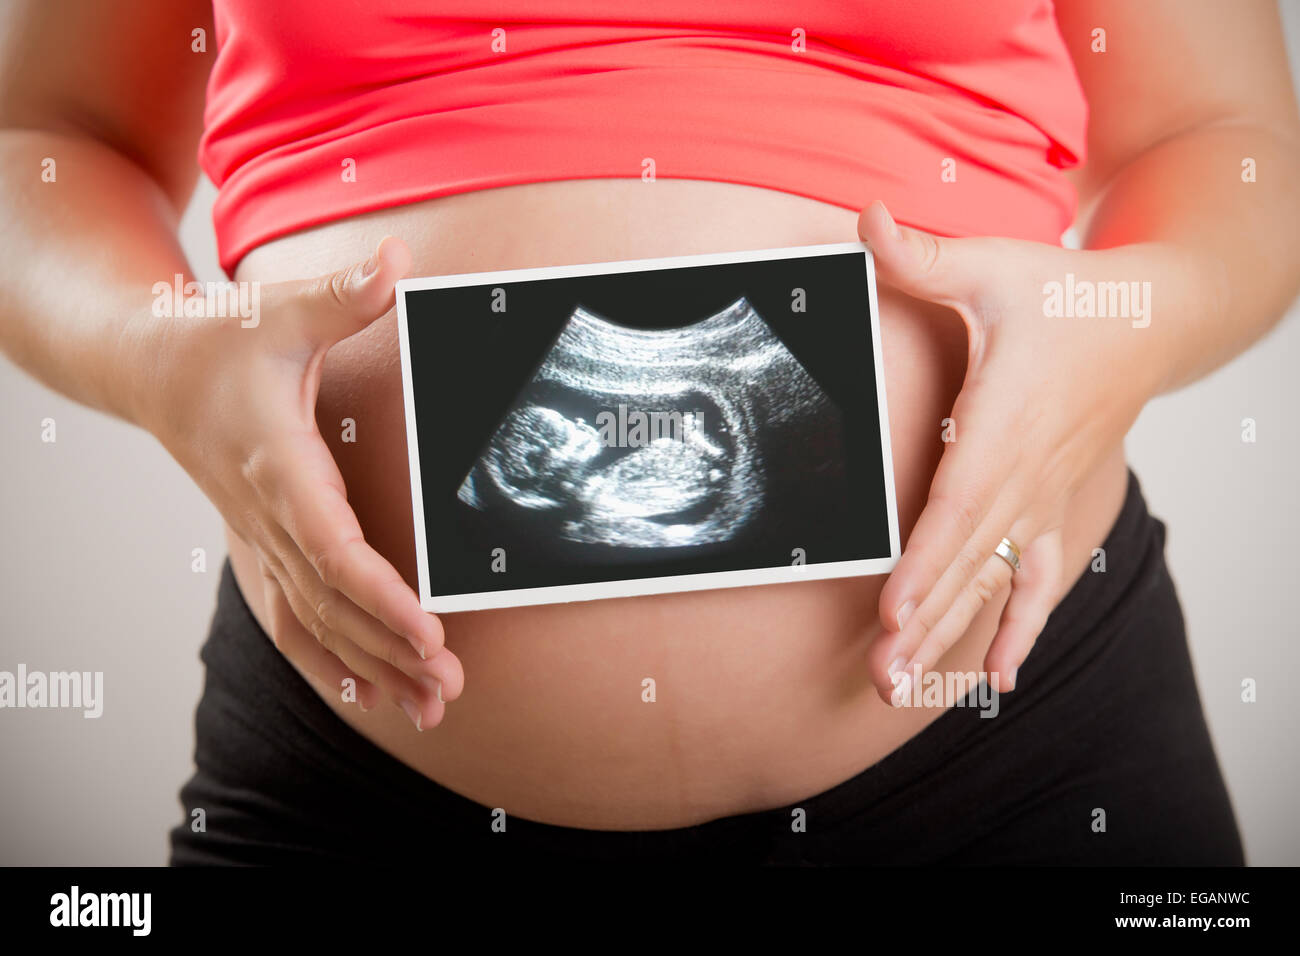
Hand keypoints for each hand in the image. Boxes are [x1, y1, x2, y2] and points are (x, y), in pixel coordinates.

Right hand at [140, 236, 461, 729]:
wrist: (149, 369)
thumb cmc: (218, 341)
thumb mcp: (279, 310)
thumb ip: (341, 296)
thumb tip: (395, 262)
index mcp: (277, 466)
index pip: (334, 549)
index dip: (382, 595)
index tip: (430, 630)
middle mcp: (268, 515)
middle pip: (333, 603)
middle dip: (391, 650)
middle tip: (450, 688)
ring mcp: (262, 537)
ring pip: (316, 621)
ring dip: (370, 666)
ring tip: (428, 707)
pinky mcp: (265, 543)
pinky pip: (296, 616)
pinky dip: (332, 658)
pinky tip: (371, 690)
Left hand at [857, 201, 1161, 704]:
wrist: (1151, 321)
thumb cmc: (1067, 297)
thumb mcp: (994, 266)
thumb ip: (923, 254)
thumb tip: (867, 220)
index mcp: (1004, 423)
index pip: (958, 506)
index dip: (926, 561)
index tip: (893, 611)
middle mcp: (1027, 475)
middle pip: (968, 562)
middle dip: (925, 623)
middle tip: (884, 678)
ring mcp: (1045, 499)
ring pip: (993, 583)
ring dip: (953, 638)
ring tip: (910, 689)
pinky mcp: (1055, 508)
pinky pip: (1035, 579)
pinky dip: (1017, 627)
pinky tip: (997, 677)